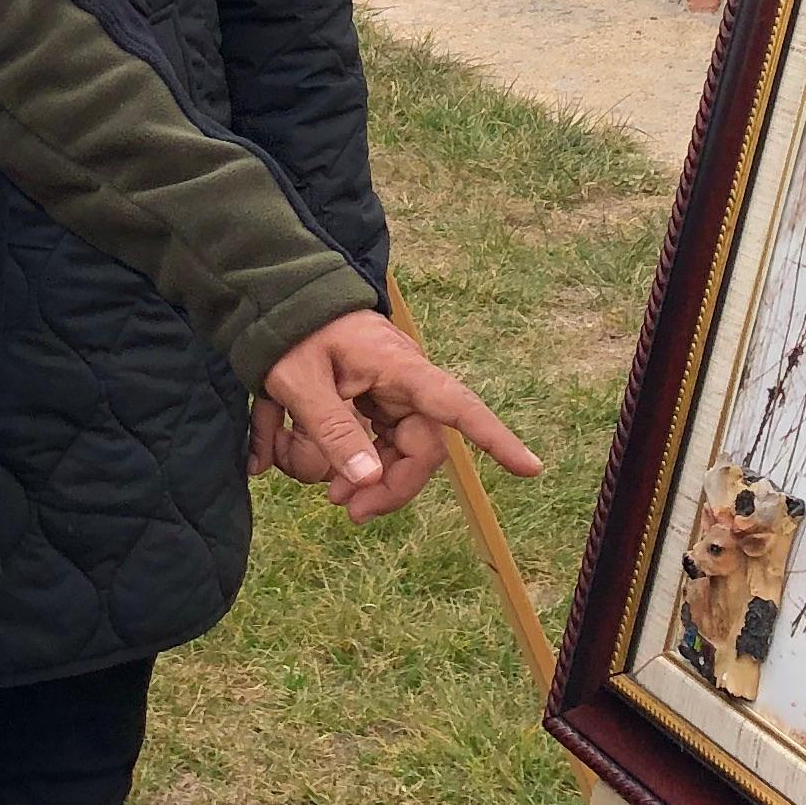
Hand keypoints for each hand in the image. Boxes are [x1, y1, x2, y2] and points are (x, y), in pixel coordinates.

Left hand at [255, 312, 541, 521]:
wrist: (276, 295)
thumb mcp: (300, 382)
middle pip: (420, 447)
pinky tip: (283, 457)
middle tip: (345, 509)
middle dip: (387, 485)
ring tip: (315, 483)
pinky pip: (364, 438)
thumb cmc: (290, 331)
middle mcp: (403, 382)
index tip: (530, 467)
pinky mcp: (369, 398)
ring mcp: (387, 391)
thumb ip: (332, 431)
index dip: (494, 437)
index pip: (456, 405)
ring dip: (355, 473)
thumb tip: (371, 481)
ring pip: (391, 449)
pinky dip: (330, 454)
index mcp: (399, 368)